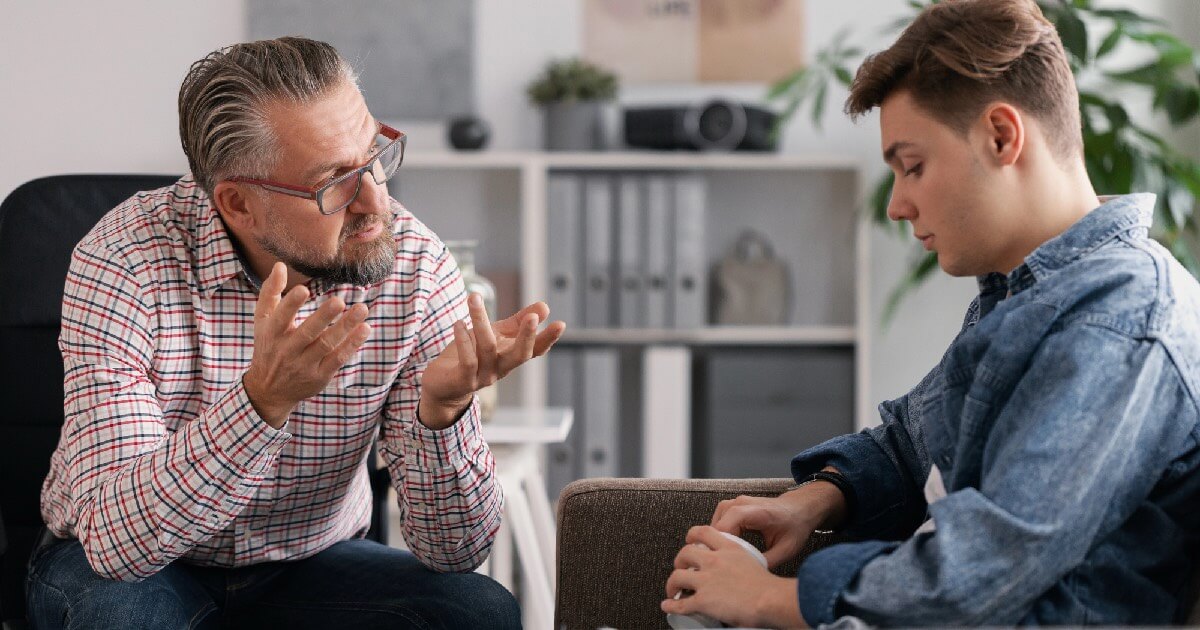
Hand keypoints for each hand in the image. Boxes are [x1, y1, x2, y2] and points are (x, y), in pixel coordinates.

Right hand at [243, 263, 371, 427]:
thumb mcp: (262, 321)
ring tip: (362, 309)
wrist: (269, 390)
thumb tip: (280, 265)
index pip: (280, 318)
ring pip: (326, 345)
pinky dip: (352, 345)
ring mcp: (304, 365)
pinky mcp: (320, 376)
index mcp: (272, 334)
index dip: (290, 304)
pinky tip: (364, 329)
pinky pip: (337, 359)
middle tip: (339, 300)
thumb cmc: (269, 346)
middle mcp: (287, 351)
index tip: (303, 289)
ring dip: (345, 328)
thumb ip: (270, 292)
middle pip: (307, 333)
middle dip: (323, 317)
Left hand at [418, 293, 565, 428]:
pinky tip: (459, 323)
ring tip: (474, 298)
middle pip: (520, 355)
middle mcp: (501, 368)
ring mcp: (483, 376)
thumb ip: (517, 322)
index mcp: (510, 357)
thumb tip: (545, 307)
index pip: (535, 349)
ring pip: (488, 348)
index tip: (561, 324)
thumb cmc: (471, 356)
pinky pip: (468, 360)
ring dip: (481, 320)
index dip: (548, 338)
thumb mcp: (495, 336)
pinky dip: (463, 340)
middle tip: (533, 318)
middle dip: (527, 336)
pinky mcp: (463, 380)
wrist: (442, 387)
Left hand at [661, 526, 806, 628]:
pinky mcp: (703, 600)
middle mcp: (714, 561)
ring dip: (672, 584)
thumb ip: (742, 561)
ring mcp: (706, 580)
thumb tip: (739, 571)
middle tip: (681, 568)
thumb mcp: (755, 562)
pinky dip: (671, 605)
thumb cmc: (770, 586)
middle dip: (679, 561)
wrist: (771, 600)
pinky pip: (680, 603)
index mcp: (729, 549)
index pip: (704, 532)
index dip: (692, 535)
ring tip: (673, 590)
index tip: (690, 541)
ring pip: (677, 577)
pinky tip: (668, 606)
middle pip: (684, 553)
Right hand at [710, 479, 845, 567]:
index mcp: (756, 512)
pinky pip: (719, 521)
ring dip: (716, 540)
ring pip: (714, 523)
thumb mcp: (785, 549)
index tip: (722, 563)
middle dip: (716, 546)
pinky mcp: (734, 506)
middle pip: (717, 525)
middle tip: (722, 565)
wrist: (800, 509)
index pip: (726, 525)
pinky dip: (720, 535)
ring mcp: (736, 503)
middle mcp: (742, 503)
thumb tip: (749, 576)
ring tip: (724, 557)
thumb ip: (766, 562)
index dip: (720, 545)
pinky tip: (726, 548)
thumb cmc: (794, 526)